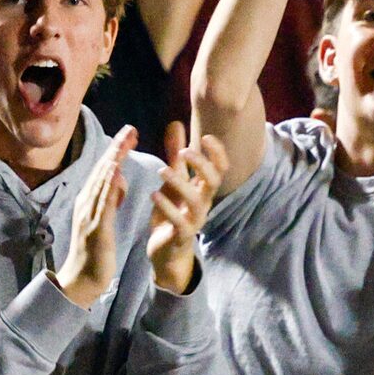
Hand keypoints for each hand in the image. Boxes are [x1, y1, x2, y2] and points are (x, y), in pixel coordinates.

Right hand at [54, 127, 136, 308]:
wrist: (82, 280)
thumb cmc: (94, 252)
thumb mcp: (105, 219)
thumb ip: (112, 197)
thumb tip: (119, 177)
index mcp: (89, 200)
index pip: (104, 169)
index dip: (116, 150)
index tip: (130, 132)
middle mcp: (86, 202)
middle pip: (101, 170)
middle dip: (116, 148)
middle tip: (130, 128)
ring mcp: (89, 214)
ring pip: (101, 182)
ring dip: (113, 160)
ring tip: (124, 142)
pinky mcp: (96, 228)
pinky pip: (103, 203)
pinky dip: (109, 186)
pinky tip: (117, 171)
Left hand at [148, 127, 226, 294]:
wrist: (166, 252)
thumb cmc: (172, 213)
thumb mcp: (172, 181)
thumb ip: (174, 155)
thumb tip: (175, 123)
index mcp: (202, 189)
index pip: (220, 169)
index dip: (217, 153)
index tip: (206, 137)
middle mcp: (203, 204)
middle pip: (214, 182)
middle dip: (202, 165)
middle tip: (185, 151)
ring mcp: (194, 221)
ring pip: (196, 202)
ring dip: (181, 184)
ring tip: (163, 170)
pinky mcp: (181, 236)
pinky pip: (180, 223)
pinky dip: (167, 208)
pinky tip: (153, 194)